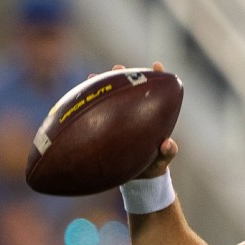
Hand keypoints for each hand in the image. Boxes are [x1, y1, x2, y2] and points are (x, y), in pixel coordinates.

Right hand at [91, 62, 178, 178]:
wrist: (136, 179)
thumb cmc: (153, 166)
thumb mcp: (161, 162)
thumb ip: (168, 153)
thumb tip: (168, 143)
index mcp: (151, 116)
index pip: (156, 93)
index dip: (157, 77)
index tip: (157, 66)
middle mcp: (135, 113)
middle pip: (130, 89)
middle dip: (124, 75)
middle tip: (117, 67)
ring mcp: (119, 119)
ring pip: (110, 98)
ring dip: (102, 86)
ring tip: (93, 76)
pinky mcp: (105, 128)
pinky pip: (95, 115)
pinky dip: (87, 107)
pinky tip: (76, 100)